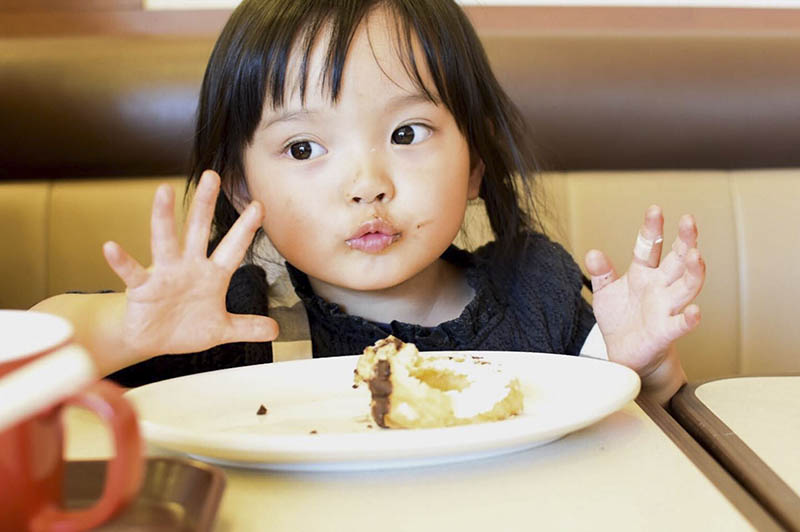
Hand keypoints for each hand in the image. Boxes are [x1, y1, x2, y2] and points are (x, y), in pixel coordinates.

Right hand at [102, 170, 278, 360]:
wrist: (152, 340)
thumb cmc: (186, 328)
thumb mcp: (221, 329)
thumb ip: (248, 327)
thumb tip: (276, 330)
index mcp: (212, 275)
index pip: (233, 248)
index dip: (246, 228)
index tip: (259, 205)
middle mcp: (189, 267)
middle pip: (199, 230)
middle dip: (206, 205)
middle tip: (212, 175)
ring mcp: (165, 274)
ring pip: (165, 240)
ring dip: (163, 217)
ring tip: (163, 191)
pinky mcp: (142, 288)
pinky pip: (131, 273)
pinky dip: (121, 261)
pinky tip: (111, 247)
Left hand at [584, 205, 704, 378]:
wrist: (624, 353)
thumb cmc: (620, 320)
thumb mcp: (605, 291)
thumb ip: (601, 272)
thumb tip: (592, 253)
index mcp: (643, 273)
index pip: (649, 246)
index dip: (652, 228)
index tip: (655, 210)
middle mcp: (659, 287)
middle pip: (677, 260)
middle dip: (685, 240)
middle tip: (689, 222)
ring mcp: (665, 307)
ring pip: (686, 287)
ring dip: (693, 272)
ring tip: (696, 256)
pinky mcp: (665, 331)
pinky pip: (679, 324)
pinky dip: (688, 319)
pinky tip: (694, 312)